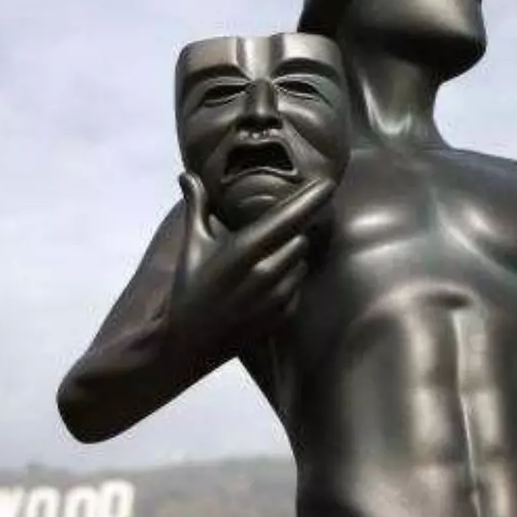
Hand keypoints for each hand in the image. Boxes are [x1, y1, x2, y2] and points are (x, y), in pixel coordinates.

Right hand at [165, 172, 332, 361]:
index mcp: (244, 250)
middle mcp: (266, 273)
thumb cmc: (189, 288)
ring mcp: (277, 297)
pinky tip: (268, 283)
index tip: (329, 182)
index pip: (288, 218)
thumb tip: (187, 174)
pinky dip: (290, 279)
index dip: (311, 199)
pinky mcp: (283, 316)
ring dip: (291, 256)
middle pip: (300, 238)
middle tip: (278, 230)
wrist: (189, 342)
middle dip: (293, 232)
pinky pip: (299, 286)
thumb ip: (196, 206)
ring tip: (267, 259)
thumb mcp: (192, 245)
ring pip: (301, 262)